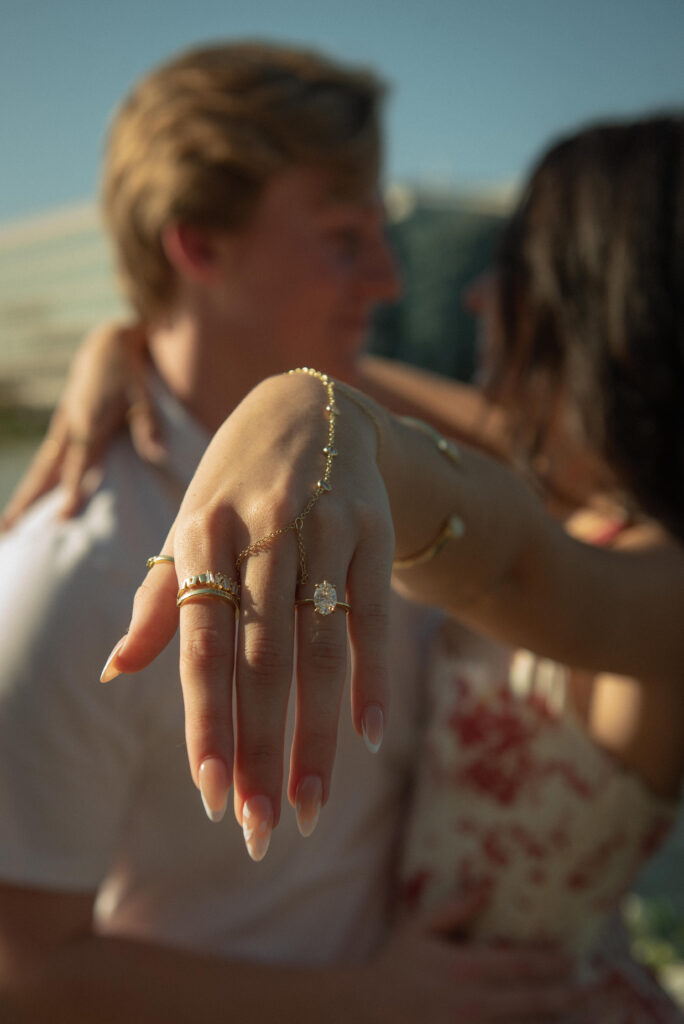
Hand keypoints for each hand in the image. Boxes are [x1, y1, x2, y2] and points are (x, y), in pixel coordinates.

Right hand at [0, 321, 164, 528]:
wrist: (105, 346)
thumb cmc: (129, 373)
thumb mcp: (143, 396)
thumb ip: (148, 425)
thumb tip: (158, 454)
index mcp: (89, 423)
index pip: (79, 464)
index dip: (73, 491)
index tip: (63, 518)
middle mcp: (69, 429)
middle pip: (45, 473)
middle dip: (27, 503)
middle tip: (8, 532)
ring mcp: (62, 429)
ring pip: (40, 470)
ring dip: (24, 498)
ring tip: (7, 528)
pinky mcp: (61, 429)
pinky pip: (45, 462)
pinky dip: (35, 484)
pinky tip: (27, 505)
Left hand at [102, 371, 393, 856]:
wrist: (310, 410)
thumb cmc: (235, 485)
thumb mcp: (188, 526)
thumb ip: (159, 600)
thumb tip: (115, 671)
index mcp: (203, 533)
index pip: (202, 645)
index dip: (206, 721)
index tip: (211, 794)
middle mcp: (263, 533)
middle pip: (264, 661)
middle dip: (262, 750)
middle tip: (261, 829)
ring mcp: (323, 530)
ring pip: (321, 649)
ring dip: (316, 735)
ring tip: (309, 807)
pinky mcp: (370, 532)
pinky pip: (375, 615)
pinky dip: (373, 678)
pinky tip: (368, 737)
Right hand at [359, 889, 582, 1023]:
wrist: (366, 1012)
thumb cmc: (396, 966)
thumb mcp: (419, 928)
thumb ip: (455, 908)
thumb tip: (487, 885)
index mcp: (465, 968)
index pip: (521, 966)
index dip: (552, 963)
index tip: (572, 958)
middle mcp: (473, 1003)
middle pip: (533, 1002)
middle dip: (566, 995)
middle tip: (591, 989)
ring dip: (551, 1019)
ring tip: (578, 1011)